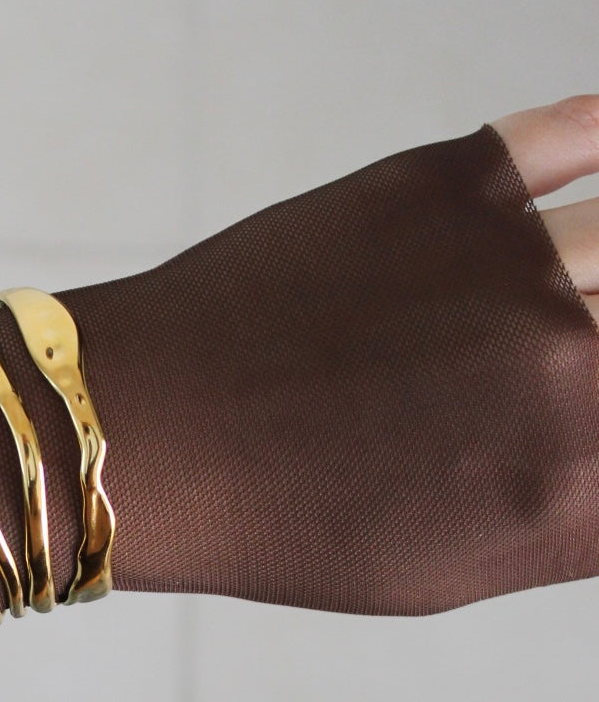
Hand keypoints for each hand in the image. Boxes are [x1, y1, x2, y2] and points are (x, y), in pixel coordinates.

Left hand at [52, 102, 598, 614]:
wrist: (147, 430)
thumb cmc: (273, 518)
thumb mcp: (442, 566)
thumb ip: (579, 518)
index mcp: (576, 487)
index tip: (591, 407)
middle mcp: (572, 371)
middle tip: (577, 348)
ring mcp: (508, 267)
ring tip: (580, 288)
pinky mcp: (442, 187)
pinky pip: (572, 135)